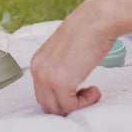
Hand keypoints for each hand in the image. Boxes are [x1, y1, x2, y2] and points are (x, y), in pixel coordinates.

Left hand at [30, 0, 108, 114]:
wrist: (95, 22)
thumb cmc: (85, 33)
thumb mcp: (63, 53)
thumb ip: (59, 68)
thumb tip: (67, 86)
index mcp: (37, 62)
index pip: (42, 93)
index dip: (61, 97)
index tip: (77, 91)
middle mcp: (37, 70)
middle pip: (47, 104)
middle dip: (67, 104)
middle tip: (85, 94)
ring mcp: (47, 78)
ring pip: (56, 109)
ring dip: (77, 105)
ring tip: (91, 91)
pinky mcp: (61, 83)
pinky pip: (70, 107)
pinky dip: (85, 103)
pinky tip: (94, 90)